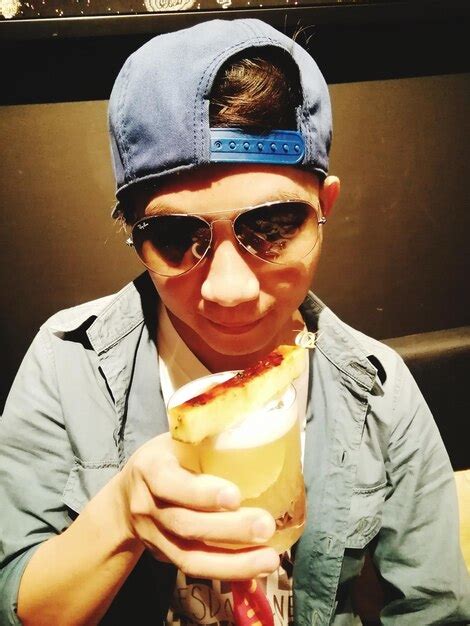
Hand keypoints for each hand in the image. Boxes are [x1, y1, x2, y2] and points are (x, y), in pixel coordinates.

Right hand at [115, 433, 279, 579]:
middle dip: (229, 530)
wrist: (127, 497)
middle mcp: (148, 506)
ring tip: (270, 559)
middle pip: (185, 524)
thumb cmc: (166, 458)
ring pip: (190, 556)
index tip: (235, 495)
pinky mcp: (166, 556)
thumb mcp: (176, 438)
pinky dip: (228, 572)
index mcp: (151, 468)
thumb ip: (205, 432)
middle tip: (266, 526)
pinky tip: (256, 572)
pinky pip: (196, 569)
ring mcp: (155, 536)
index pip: (170, 484)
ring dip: (233, 562)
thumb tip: (255, 411)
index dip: (201, 493)